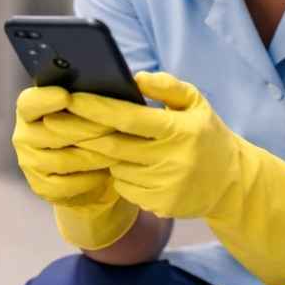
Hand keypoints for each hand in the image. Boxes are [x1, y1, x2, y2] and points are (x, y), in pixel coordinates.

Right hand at [11, 85, 138, 248]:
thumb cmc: (91, 129)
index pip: (29, 103)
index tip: (66, 96)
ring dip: (94, 156)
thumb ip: (88, 98)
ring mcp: (29, 163)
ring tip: (118, 150)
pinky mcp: (40, 187)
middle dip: (88, 128)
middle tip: (115, 126)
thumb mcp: (88, 109)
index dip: (45, 99)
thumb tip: (105, 90)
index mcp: (30, 109)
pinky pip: (66, 185)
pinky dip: (89, 179)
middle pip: (53, 132)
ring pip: (63, 160)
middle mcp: (23, 135)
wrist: (90, 170)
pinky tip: (106, 172)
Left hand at [44, 71, 238, 218]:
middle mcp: (172, 161)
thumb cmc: (206, 134)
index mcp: (179, 131)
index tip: (70, 97)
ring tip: (93, 139)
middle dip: (80, 132)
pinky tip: (125, 163)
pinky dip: (119, 173)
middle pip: (113, 146)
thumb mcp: (196, 103)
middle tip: (53, 120)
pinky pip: (125, 187)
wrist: (231, 183)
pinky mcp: (160, 206)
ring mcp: (165, 187)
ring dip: (101, 154)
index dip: (96, 108)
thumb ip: (167, 86)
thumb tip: (134, 77)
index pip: (128, 119)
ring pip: (115, 167)